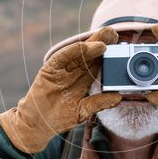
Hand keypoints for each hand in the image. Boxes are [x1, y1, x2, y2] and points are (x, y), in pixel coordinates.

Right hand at [0, 27, 121, 153]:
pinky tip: (82, 47)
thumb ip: (98, 103)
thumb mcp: (83, 111)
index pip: (98, 62)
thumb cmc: (60, 117)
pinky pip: (61, 58)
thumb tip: (118, 97)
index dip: (108, 54)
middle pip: (89, 54)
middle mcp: (74, 71)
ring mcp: (62, 70)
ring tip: (102, 42)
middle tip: (113, 34)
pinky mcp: (49, 70)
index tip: (120, 46)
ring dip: (89, 45)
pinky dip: (71, 52)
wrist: (37, 124)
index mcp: (84, 78)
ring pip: (77, 54)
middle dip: (101, 43)